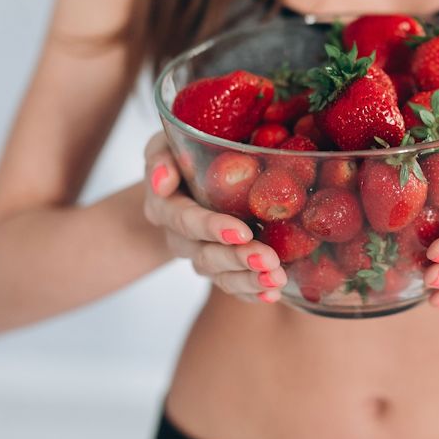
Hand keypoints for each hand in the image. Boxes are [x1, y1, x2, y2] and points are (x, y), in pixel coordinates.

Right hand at [142, 133, 285, 303]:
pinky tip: (273, 294)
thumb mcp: (165, 145)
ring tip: (277, 279)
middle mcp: (181, 238)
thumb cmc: (181, 155)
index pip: (186, 221)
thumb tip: (163, 179)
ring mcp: (201, 256)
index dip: (212, 228)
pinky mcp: (221, 269)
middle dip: (238, 260)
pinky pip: (233, 287)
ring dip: (249, 280)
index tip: (240, 232)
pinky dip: (252, 293)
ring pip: (221, 276)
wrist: (184, 182)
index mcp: (166, 206)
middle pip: (206, 255)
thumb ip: (160, 157)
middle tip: (268, 260)